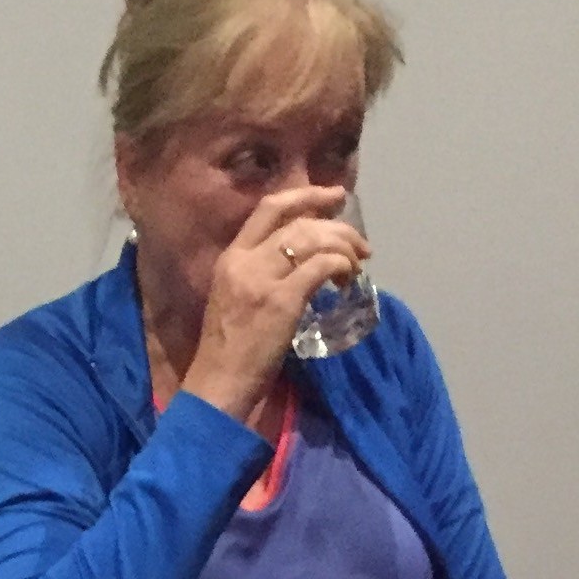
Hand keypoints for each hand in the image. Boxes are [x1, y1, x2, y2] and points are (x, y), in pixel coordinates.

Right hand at [184, 185, 369, 427]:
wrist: (218, 383)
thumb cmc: (229, 349)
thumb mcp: (236, 299)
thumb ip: (261, 274)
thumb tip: (305, 260)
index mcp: (229, 258)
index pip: (269, 208)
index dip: (307, 195)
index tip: (335, 196)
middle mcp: (243, 262)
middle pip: (300, 222)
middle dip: (339, 227)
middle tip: (360, 246)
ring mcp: (262, 281)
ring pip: (314, 240)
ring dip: (345, 248)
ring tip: (356, 266)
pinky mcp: (282, 301)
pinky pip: (322, 267)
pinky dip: (342, 267)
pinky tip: (347, 280)